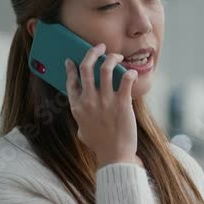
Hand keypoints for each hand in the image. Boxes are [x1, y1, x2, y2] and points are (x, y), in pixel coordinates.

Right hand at [64, 43, 139, 166]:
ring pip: (106, 68)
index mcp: (77, 107)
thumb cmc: (99, 145)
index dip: (71, 68)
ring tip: (116, 56)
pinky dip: (130, 73)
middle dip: (92, 52)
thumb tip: (81, 116)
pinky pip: (126, 80)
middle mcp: (89, 101)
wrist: (114, 156)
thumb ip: (81, 119)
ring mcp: (105, 101)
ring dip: (112, 58)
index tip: (72, 60)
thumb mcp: (82, 131)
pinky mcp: (122, 103)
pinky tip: (132, 73)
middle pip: (86, 67)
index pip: (71, 81)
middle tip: (100, 47)